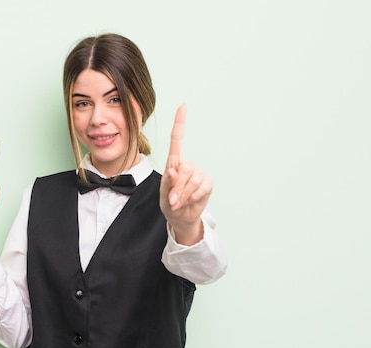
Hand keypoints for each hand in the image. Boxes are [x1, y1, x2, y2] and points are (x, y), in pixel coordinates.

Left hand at [159, 104, 212, 244]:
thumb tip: (173, 171)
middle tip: (172, 199)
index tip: (183, 106)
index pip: (177, 140)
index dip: (180, 123)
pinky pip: (201, 188)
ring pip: (192, 179)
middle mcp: (187, 165)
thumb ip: (168, 183)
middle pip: (184, 168)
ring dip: (183, 194)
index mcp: (174, 163)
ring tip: (178, 202)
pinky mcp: (207, 183)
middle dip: (177, 186)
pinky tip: (189, 201)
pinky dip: (192, 197)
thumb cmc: (170, 203)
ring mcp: (198, 173)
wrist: (181, 218)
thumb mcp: (164, 194)